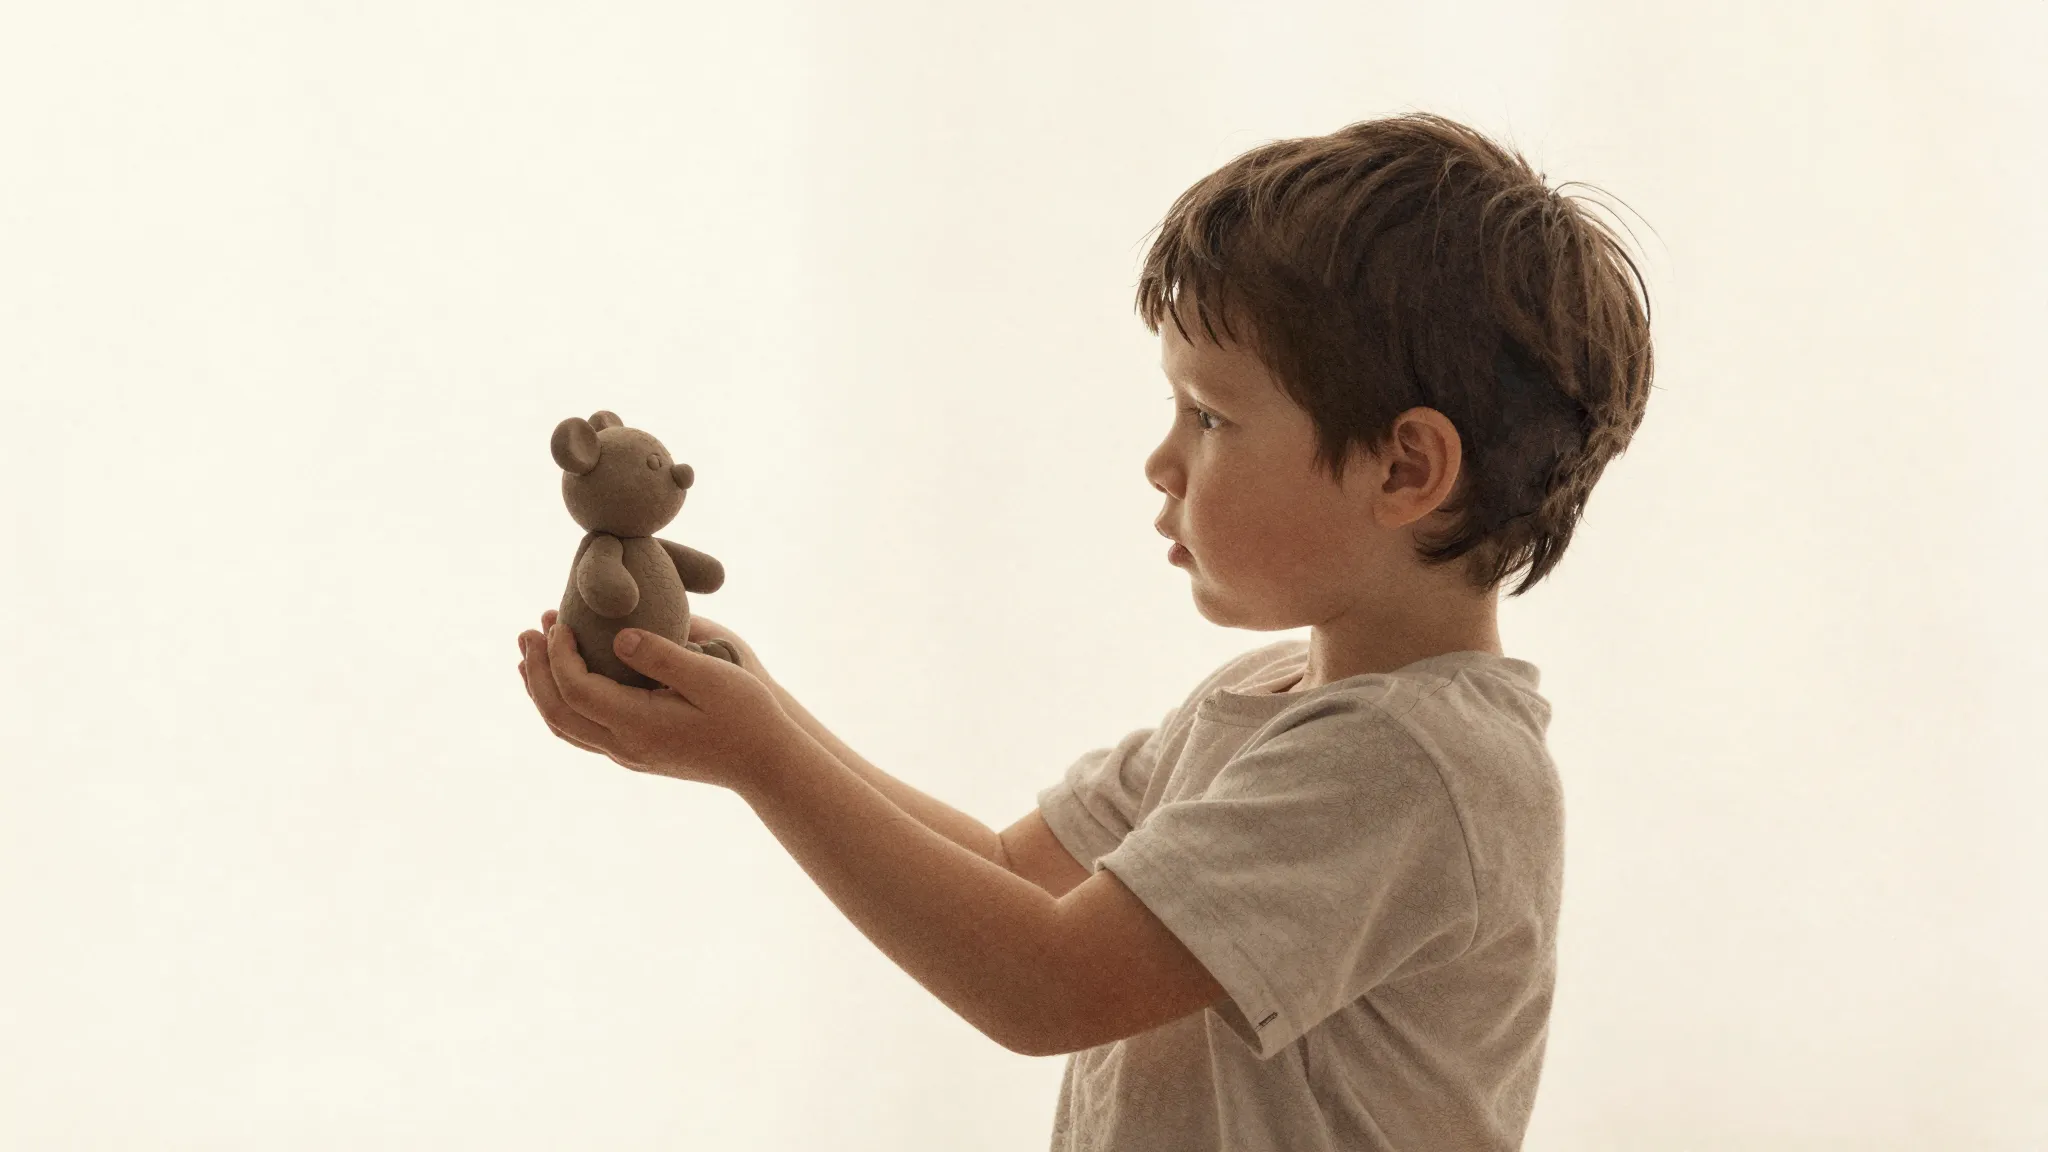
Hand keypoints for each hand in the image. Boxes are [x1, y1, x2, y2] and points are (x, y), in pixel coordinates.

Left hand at [516, 610, 809, 789]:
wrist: (765, 763)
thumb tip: (619, 636)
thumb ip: (662, 655)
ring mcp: (628, 755)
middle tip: (527, 631)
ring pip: (566, 727)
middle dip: (537, 670)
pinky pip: (583, 733)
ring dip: (542, 689)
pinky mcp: (638, 755)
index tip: (556, 622)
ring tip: (531, 656)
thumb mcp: (710, 676)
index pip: (576, 689)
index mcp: (637, 724)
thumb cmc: (746, 714)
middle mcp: (624, 746)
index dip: (558, 654)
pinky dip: (563, 705)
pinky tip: (567, 685)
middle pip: (558, 711)